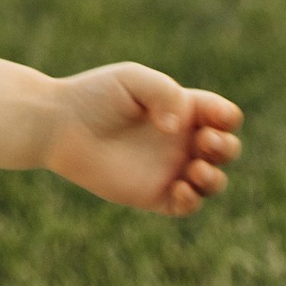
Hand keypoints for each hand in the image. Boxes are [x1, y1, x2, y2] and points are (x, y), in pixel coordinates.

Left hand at [47, 63, 241, 219]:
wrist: (58, 126)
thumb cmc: (94, 96)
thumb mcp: (132, 79)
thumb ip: (165, 92)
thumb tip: (179, 128)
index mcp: (182, 110)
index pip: (222, 116)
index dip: (227, 117)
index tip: (212, 116)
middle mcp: (180, 141)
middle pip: (225, 149)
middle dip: (225, 147)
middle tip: (203, 142)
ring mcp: (168, 169)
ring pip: (212, 182)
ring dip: (214, 178)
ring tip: (195, 169)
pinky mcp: (152, 194)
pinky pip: (186, 206)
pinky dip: (192, 201)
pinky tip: (180, 188)